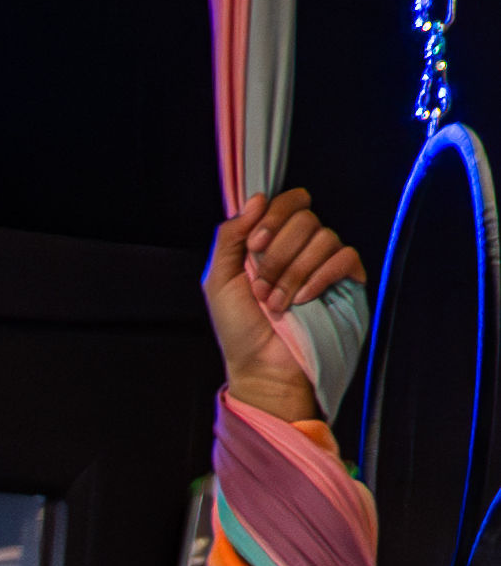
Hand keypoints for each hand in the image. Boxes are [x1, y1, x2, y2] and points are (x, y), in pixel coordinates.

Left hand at [204, 190, 360, 414]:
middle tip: (261, 287)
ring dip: (293, 273)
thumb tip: (257, 199)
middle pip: (305, 217)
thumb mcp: (219, 280)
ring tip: (276, 303)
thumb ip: (230, 236)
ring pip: (324, 237)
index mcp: (273, 241)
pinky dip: (320, 277)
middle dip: (277, 254)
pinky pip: (345, 257)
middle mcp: (302, 247)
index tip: (254, 246)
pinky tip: (303, 300)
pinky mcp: (345, 281)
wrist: (261, 367)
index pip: (288, 202)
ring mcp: (326, 263)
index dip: (273, 216)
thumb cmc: (239, 329)